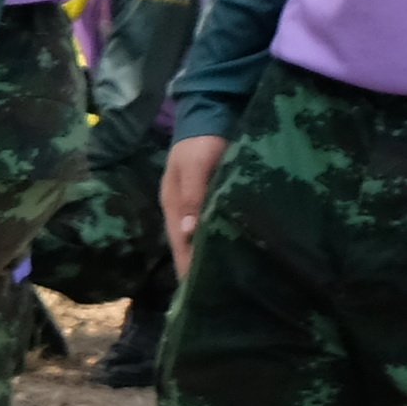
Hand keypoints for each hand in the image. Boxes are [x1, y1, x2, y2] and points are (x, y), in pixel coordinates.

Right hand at [162, 132, 227, 279]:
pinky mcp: (213, 196)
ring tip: (225, 277)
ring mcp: (198, 203)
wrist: (210, 113)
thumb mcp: (193, 167)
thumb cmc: (199, 141)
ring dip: (211, 254)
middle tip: (214, 293)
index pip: (179, 243)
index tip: (196, 291)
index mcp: (173, 205)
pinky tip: (233, 248)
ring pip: (202, 236)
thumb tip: (189, 232)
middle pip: (188, 245)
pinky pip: (215, 223)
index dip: (187, 266)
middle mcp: (183, 210)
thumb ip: (192, 196)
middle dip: (198, 266)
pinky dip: (221, 238)